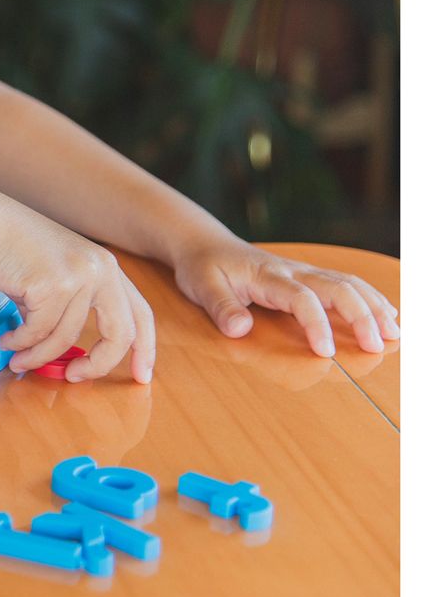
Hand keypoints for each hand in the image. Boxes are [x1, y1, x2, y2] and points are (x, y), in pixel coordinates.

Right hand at [0, 191, 155, 382]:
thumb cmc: (10, 245)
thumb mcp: (53, 274)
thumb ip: (65, 306)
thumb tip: (58, 347)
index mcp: (106, 266)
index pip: (140, 314)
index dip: (145, 349)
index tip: (140, 375)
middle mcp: (100, 270)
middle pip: (119, 334)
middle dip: (99, 365)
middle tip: (74, 377)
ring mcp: (79, 278)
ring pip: (66, 338)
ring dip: (38, 355)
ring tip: (18, 358)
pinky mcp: (52, 286)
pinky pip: (38, 332)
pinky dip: (20, 343)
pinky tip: (8, 340)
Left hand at [171, 236, 399, 356]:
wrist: (205, 244)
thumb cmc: (203, 267)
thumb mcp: (201, 286)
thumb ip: (221, 306)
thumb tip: (240, 329)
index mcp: (269, 276)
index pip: (302, 299)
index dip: (316, 325)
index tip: (325, 353)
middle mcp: (294, 271)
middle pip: (338, 288)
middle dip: (362, 316)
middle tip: (377, 347)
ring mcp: (304, 272)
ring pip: (349, 284)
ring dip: (374, 307)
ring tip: (395, 333)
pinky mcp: (309, 276)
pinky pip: (346, 283)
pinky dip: (371, 298)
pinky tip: (388, 314)